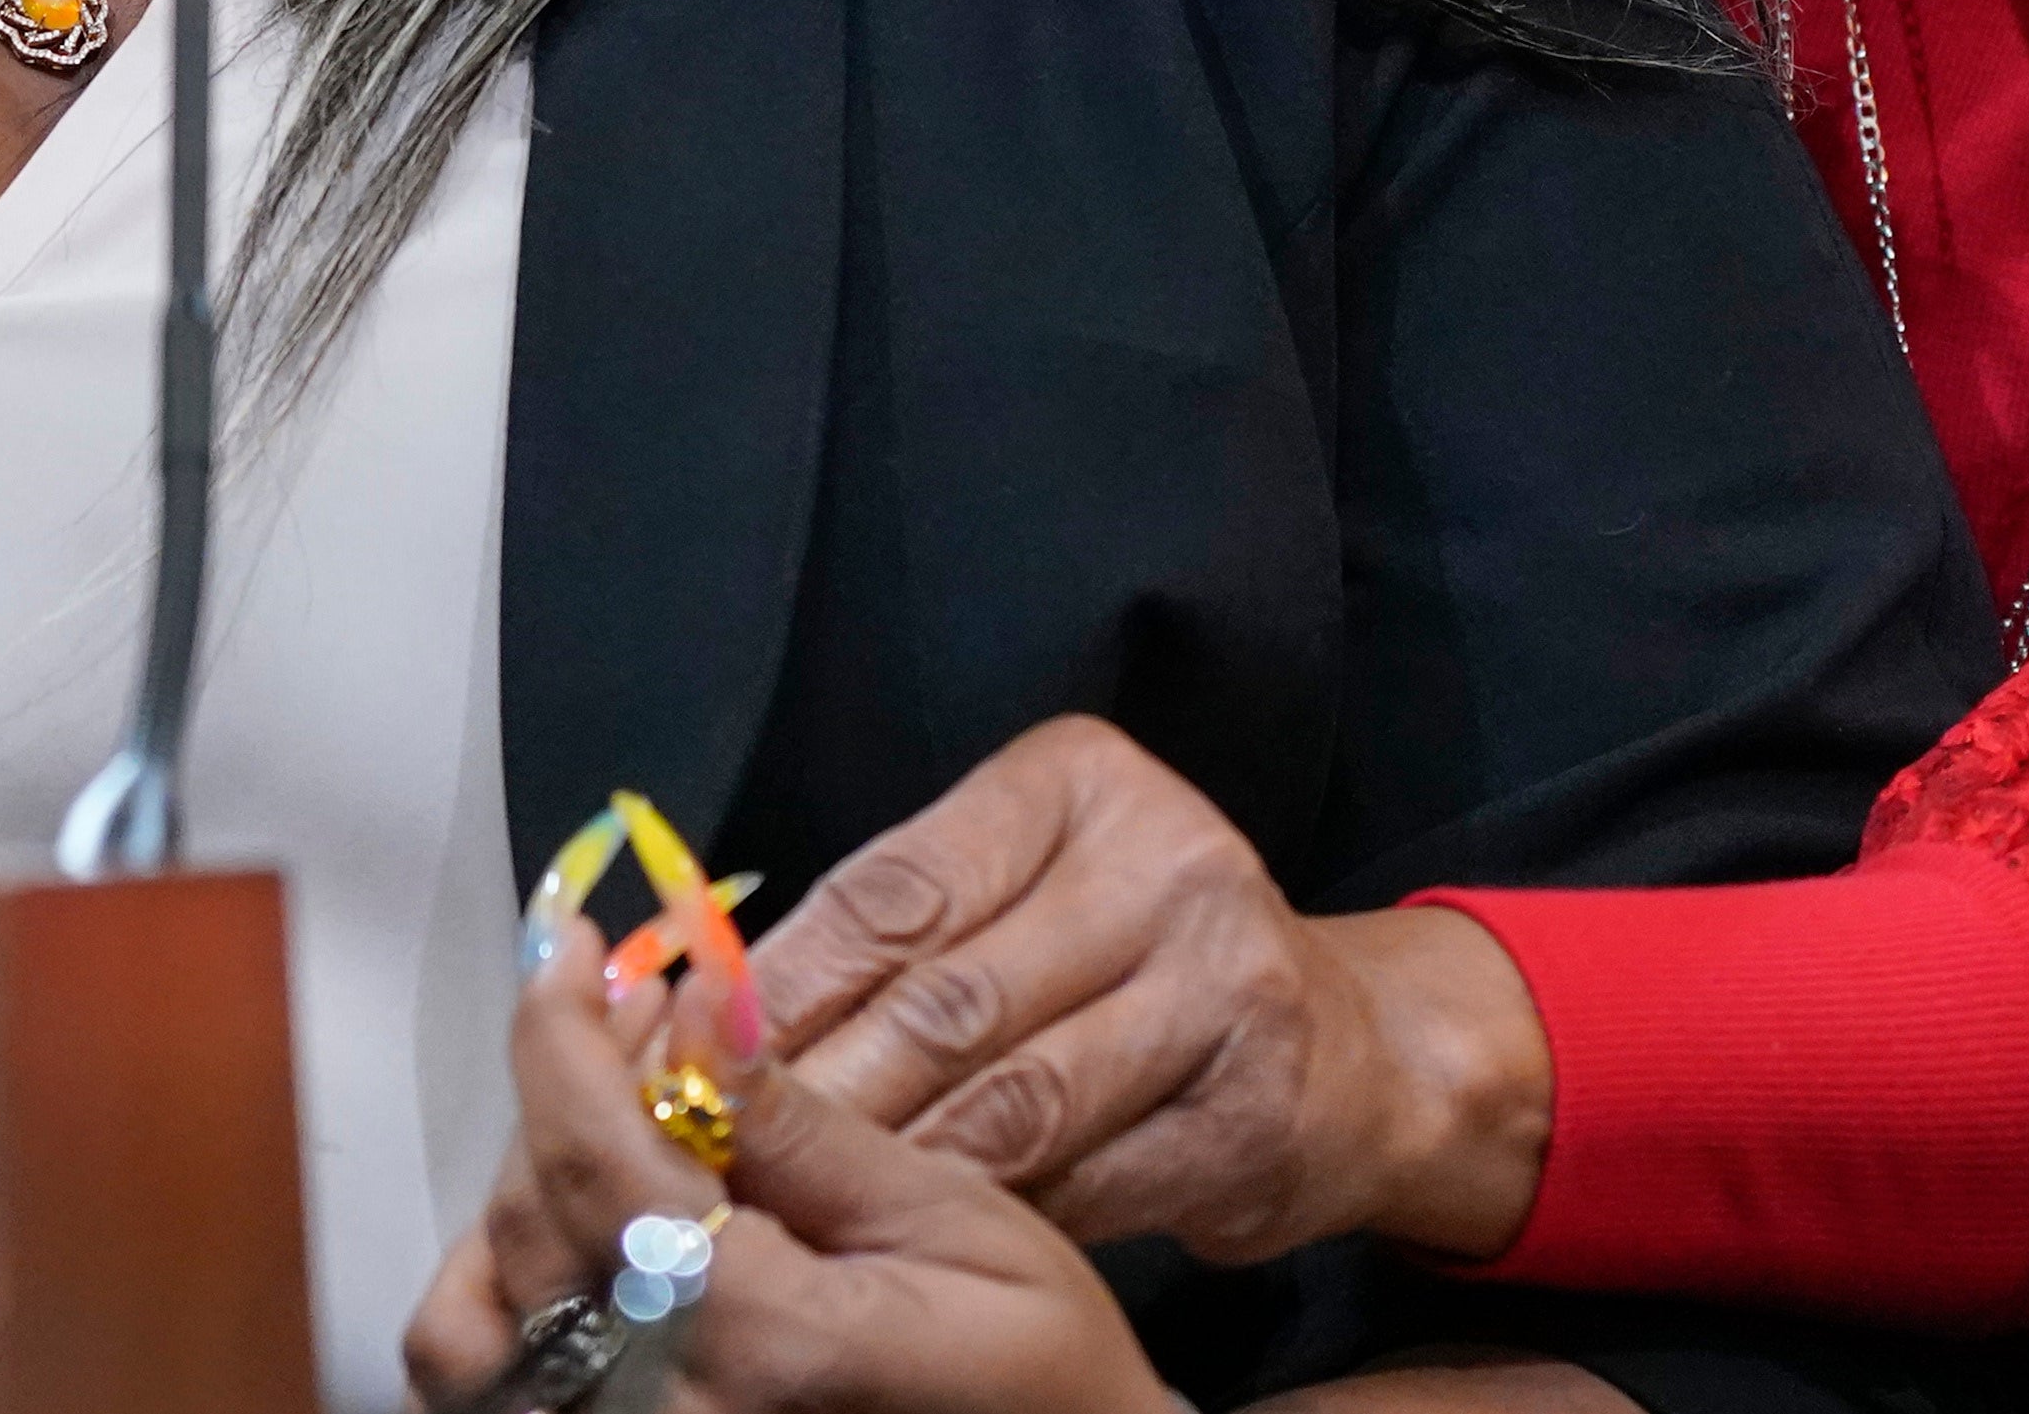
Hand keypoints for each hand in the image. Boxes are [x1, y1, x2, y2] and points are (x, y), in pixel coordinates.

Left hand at [405, 949, 1171, 1413]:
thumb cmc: (1036, 1377)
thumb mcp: (958, 1225)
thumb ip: (807, 1124)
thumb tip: (700, 998)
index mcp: (759, 1341)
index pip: (596, 1162)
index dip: (562, 1034)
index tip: (570, 945)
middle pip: (531, 1218)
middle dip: (566, 1084)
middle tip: (639, 1002)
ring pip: (474, 1315)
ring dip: (521, 1190)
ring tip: (611, 1116)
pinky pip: (491, 1387)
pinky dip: (501, 1295)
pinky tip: (586, 1229)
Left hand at [747, 716, 1552, 1261]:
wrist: (1348, 1053)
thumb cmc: (1134, 962)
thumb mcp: (1023, 896)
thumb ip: (892, 936)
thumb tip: (700, 1009)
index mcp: (1082, 784)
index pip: (894, 890)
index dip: (776, 988)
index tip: (680, 1056)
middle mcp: (1169, 863)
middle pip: (945, 1004)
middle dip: (816, 1098)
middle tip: (711, 1163)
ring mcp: (1228, 986)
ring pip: (1010, 1105)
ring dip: (890, 1173)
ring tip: (797, 1214)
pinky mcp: (1253, 1110)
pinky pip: (1084, 1183)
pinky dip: (994, 1221)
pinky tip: (925, 1245)